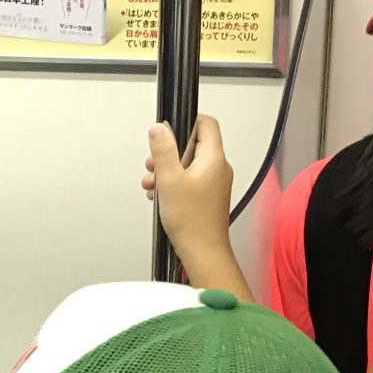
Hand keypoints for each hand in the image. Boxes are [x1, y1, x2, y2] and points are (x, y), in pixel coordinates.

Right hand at [143, 115, 235, 261]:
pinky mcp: (208, 195)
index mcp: (214, 158)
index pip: (206, 123)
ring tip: (154, 183)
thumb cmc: (192, 221)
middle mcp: (218, 168)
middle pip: (193, 144)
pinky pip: (190, 180)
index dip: (186, 121)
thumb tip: (159, 129)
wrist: (202, 251)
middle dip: (169, 152)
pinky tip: (161, 195)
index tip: (169, 130)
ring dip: (168, 170)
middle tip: (155, 164)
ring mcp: (215, 182)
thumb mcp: (169, 180)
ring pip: (189, 164)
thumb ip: (163, 150)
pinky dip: (174, 183)